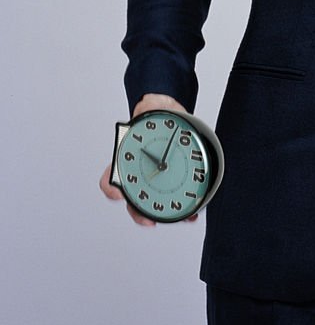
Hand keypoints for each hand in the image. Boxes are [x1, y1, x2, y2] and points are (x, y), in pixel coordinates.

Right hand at [99, 93, 196, 225]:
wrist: (173, 114)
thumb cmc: (156, 113)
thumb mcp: (151, 106)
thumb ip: (148, 105)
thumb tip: (147, 104)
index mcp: (127, 159)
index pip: (110, 178)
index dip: (111, 189)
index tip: (118, 193)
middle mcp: (138, 174)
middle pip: (132, 201)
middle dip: (140, 213)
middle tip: (149, 219)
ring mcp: (156, 180)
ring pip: (155, 205)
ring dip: (166, 214)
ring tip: (183, 216)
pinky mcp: (175, 181)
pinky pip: (176, 199)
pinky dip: (184, 208)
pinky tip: (194, 211)